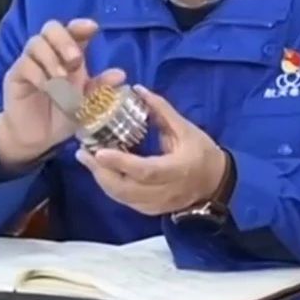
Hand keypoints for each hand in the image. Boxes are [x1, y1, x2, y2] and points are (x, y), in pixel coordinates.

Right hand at [0, 18, 125, 168]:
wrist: (38, 137)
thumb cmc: (62, 115)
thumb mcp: (86, 104)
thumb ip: (100, 88)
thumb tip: (120, 74)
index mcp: (68, 55)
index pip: (72, 31)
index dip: (81, 25)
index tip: (93, 28)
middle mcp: (48, 53)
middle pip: (51, 28)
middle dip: (65, 40)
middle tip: (76, 60)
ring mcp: (30, 62)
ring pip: (36, 43)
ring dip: (52, 58)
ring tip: (61, 78)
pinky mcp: (16, 76)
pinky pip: (24, 64)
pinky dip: (38, 74)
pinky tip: (46, 88)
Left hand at [75, 85, 228, 215]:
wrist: (216, 184)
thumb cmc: (202, 152)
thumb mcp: (186, 128)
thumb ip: (161, 110)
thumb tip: (138, 89)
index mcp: (177, 170)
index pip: (145, 170)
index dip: (121, 162)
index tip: (99, 151)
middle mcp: (165, 192)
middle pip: (126, 188)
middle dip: (101, 172)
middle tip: (82, 152)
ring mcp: (156, 205)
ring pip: (122, 197)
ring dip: (102, 179)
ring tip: (87, 159)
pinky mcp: (151, 210)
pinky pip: (125, 201)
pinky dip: (110, 186)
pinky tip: (101, 171)